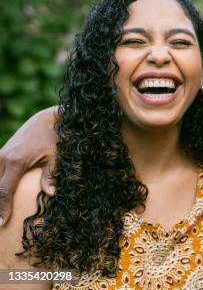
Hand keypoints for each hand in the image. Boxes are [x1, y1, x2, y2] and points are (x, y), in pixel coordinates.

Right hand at [0, 107, 58, 225]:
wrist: (47, 119)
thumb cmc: (55, 138)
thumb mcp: (56, 156)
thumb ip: (51, 175)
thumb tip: (51, 194)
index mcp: (16, 161)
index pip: (4, 191)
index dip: (2, 208)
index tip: (1, 223)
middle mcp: (3, 158)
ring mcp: (0, 155)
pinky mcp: (1, 153)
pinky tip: (0, 197)